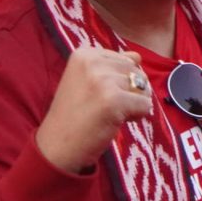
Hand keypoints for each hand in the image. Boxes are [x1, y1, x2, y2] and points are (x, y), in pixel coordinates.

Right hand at [34, 46, 153, 173]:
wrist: (56, 147)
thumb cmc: (74, 116)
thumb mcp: (88, 81)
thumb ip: (113, 66)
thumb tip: (137, 56)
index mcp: (84, 54)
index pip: (123, 59)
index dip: (118, 81)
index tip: (97, 95)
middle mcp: (92, 62)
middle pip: (135, 72)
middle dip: (128, 92)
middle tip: (104, 108)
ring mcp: (103, 80)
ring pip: (142, 87)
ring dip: (133, 104)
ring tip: (109, 114)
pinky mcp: (114, 100)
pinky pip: (145, 104)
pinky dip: (138, 115)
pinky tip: (116, 122)